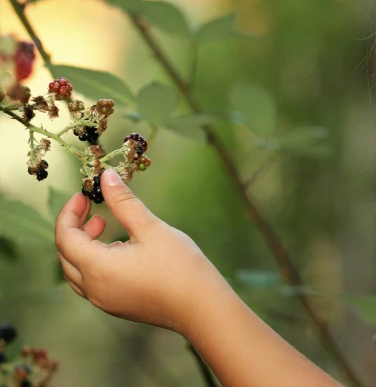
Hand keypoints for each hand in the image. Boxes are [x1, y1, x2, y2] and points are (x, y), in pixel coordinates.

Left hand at [54, 168, 225, 333]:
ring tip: (104, 227)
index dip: (70, 212)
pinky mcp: (117, 306)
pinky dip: (94, 262)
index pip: (65, 237)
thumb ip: (124, 202)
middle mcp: (94, 288)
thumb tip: (106, 176)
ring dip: (83, 247)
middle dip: (74, 228)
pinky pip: (92, 283)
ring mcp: (104, 301)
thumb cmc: (180, 266)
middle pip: (66, 255)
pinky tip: (120, 250)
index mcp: (97, 268)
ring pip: (76, 272)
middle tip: (93, 209)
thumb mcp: (151, 228)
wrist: (202, 307)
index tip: (85, 195)